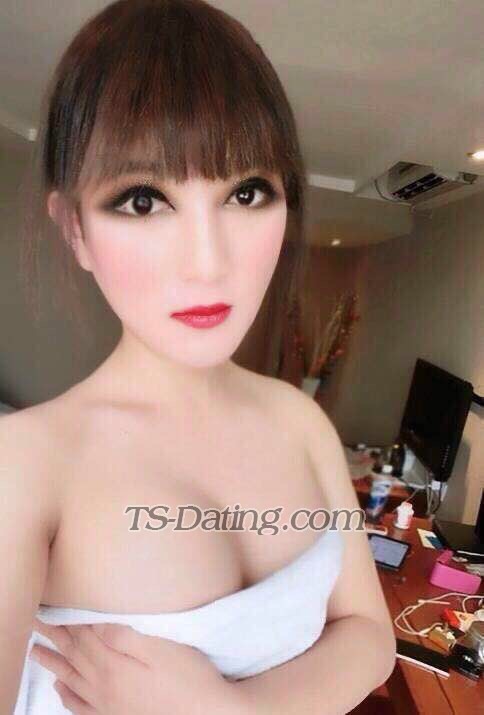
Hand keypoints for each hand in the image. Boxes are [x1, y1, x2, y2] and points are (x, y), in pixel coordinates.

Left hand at [30, 618, 245, 714]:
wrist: (206, 714)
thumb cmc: (189, 677)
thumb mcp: (159, 648)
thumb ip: (124, 637)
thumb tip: (96, 624)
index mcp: (114, 666)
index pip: (85, 637)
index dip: (71, 620)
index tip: (57, 604)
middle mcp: (105, 686)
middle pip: (74, 656)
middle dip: (56, 637)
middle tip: (39, 621)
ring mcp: (109, 704)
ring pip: (72, 680)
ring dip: (54, 663)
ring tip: (38, 650)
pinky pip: (81, 707)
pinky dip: (67, 697)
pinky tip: (60, 688)